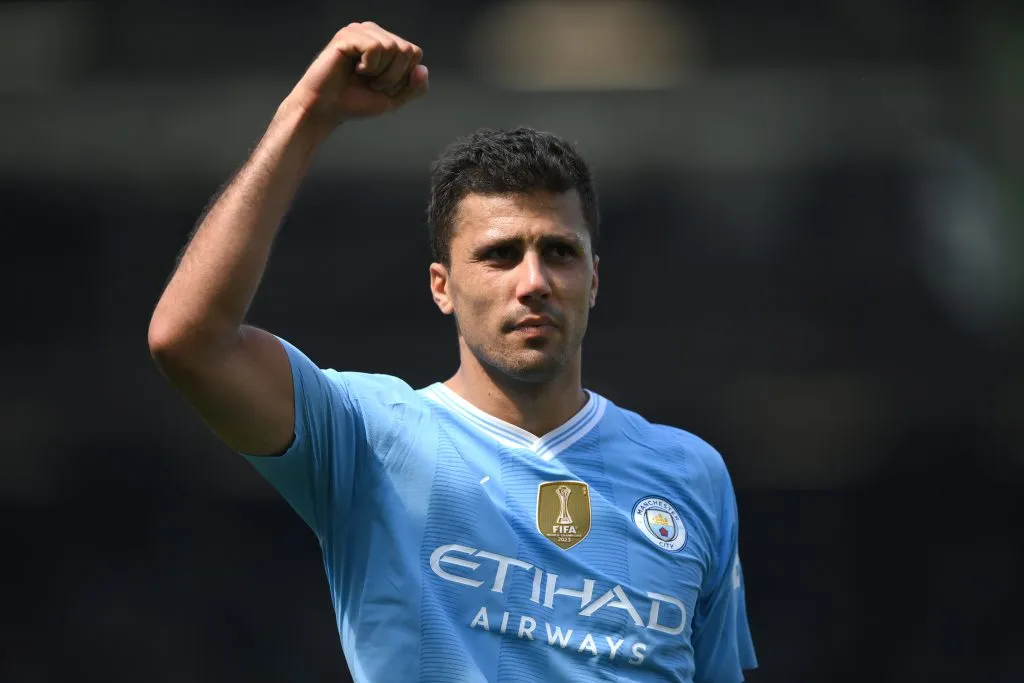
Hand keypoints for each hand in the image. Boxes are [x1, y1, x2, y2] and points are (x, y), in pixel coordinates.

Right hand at [284, 22, 428, 133]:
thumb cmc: (355, 102)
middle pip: (407, 50)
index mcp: (386, 43)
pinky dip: (369, 66)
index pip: (414, 53)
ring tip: (363, 77)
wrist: (327, 109)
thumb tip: (423, 69)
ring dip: (381, 73)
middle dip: (394, 76)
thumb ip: (413, 87)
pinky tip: (355, 69)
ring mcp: (360, 31)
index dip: (404, 77)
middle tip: (372, 83)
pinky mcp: (348, 35)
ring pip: (393, 47)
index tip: (384, 86)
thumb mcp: (393, 100)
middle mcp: (374, 33)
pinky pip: (376, 47)